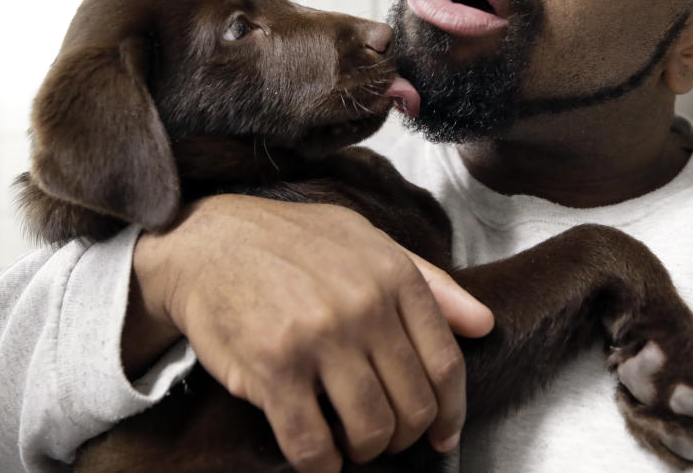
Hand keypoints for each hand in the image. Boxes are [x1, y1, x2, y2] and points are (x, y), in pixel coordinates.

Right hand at [124, 194, 492, 472]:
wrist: (208, 242)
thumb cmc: (292, 242)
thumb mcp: (368, 242)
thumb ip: (431, 283)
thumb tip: (483, 324)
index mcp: (394, 276)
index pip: (445, 364)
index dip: (451, 411)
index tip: (444, 433)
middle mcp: (363, 306)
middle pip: (413, 406)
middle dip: (404, 435)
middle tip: (385, 435)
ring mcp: (319, 338)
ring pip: (369, 431)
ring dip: (364, 451)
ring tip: (351, 442)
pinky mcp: (273, 368)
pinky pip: (312, 444)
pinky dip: (321, 465)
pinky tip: (318, 456)